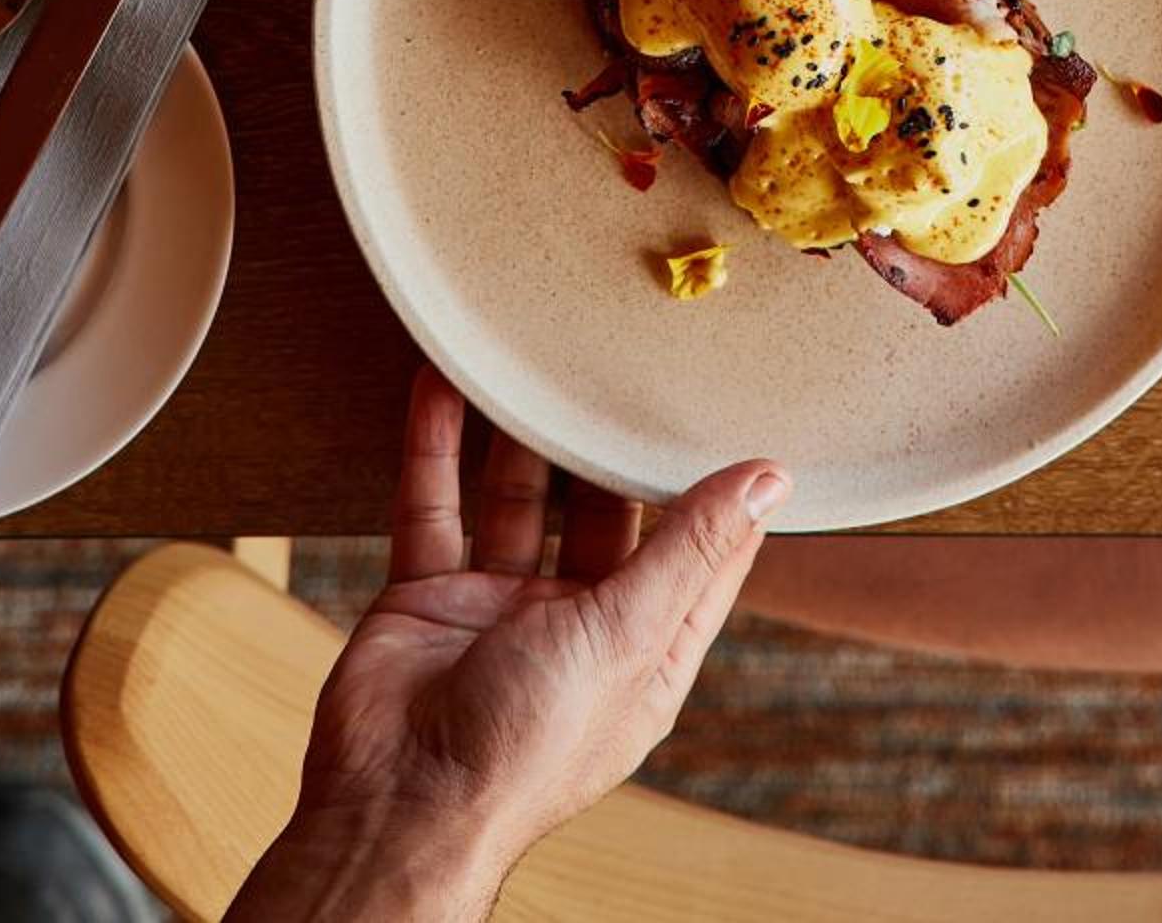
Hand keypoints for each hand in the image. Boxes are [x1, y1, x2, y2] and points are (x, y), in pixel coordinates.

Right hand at [226, 367, 788, 922]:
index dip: (719, 490)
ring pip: (519, 498)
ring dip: (521, 435)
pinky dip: (437, 446)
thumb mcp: (626, 637)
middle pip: (605, 513)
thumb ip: (690, 550)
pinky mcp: (432, 597)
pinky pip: (435, 506)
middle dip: (608, 446)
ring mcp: (500, 608)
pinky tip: (442, 384)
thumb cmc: (522, 752)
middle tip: (622, 358)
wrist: (393, 806)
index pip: (698, 554)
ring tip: (531, 356)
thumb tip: (769, 481)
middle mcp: (576, 626)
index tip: (735, 412)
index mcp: (641, 651)